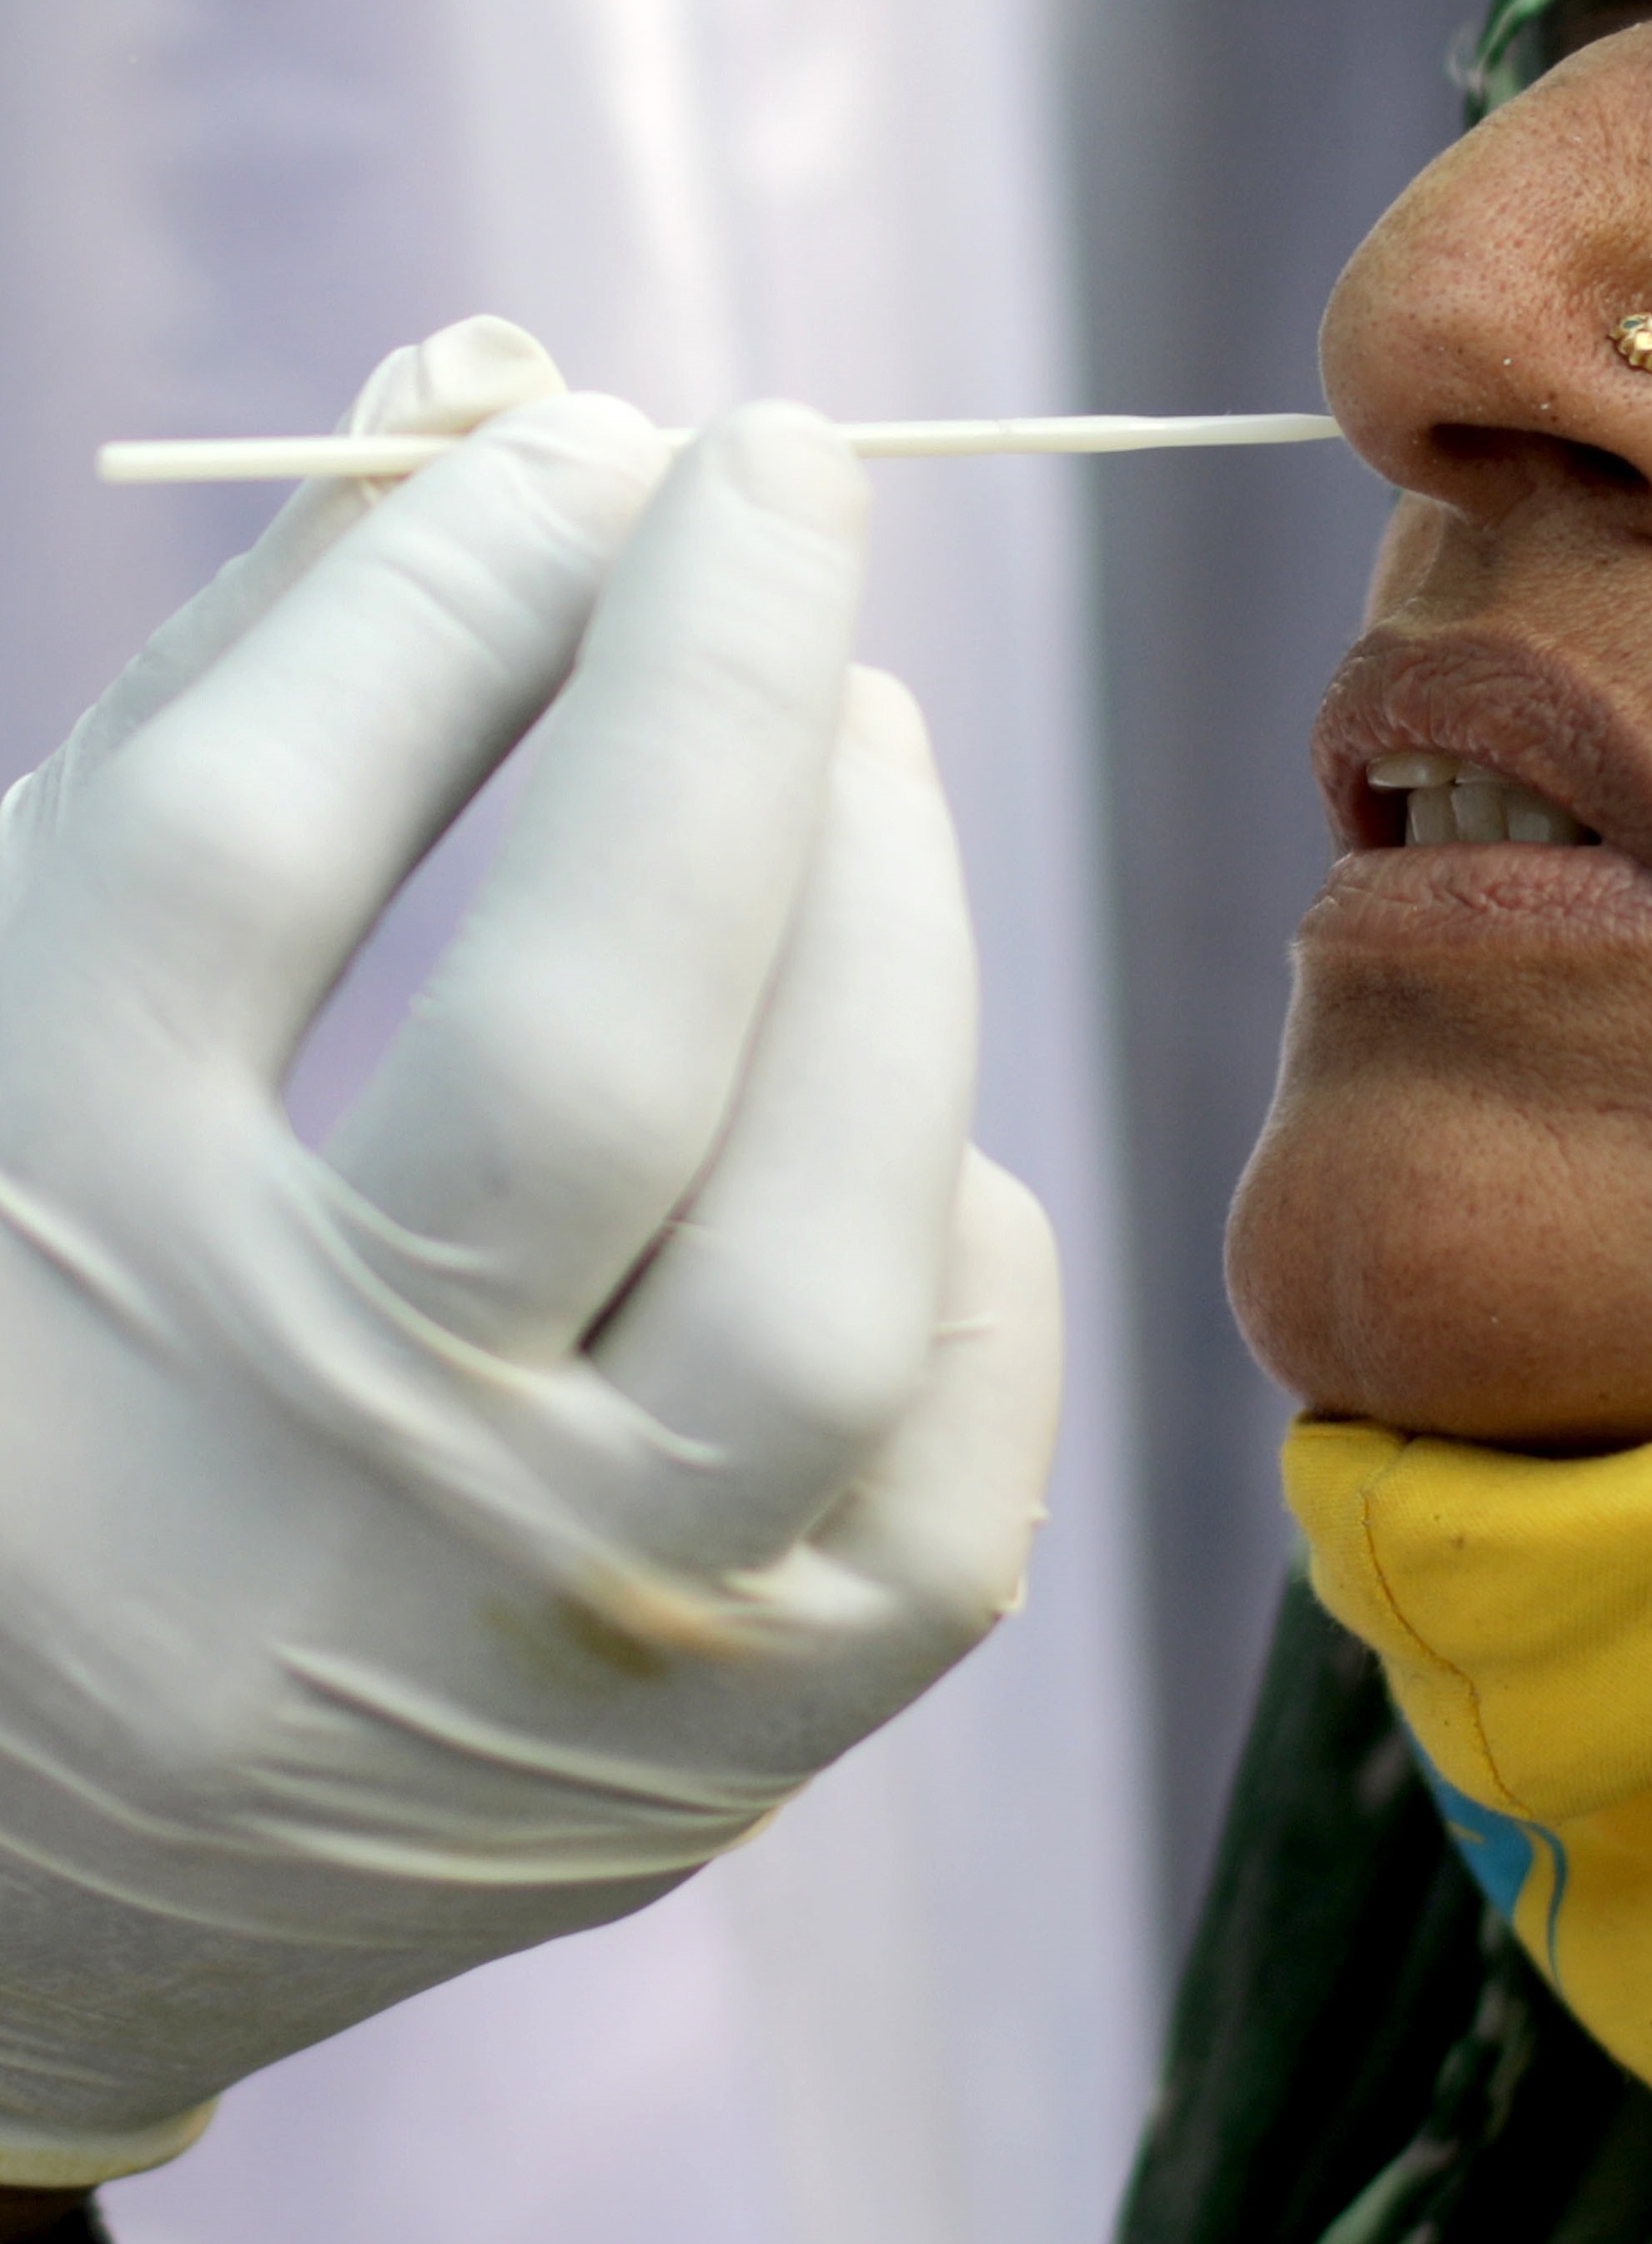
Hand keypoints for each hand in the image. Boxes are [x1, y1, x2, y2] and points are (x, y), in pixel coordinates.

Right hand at [0, 323, 1058, 2182]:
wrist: (13, 1852)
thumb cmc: (35, 1316)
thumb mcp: (38, 995)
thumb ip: (263, 691)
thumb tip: (506, 391)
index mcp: (35, 1250)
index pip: (255, 853)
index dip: (445, 590)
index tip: (583, 439)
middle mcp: (290, 1480)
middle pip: (586, 1050)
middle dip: (718, 698)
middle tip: (783, 474)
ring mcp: (529, 1645)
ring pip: (821, 1269)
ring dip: (891, 935)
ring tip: (866, 744)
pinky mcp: (712, 1770)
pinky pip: (943, 1480)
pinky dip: (964, 1253)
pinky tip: (892, 1119)